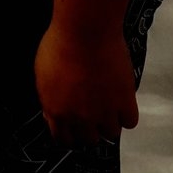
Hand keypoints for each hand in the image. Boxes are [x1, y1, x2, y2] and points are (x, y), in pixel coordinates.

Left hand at [34, 22, 138, 146]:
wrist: (85, 32)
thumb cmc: (59, 45)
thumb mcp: (42, 73)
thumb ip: (49, 98)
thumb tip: (53, 111)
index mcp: (56, 110)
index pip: (63, 139)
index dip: (69, 134)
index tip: (73, 128)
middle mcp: (80, 118)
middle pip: (89, 139)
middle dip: (89, 128)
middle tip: (92, 113)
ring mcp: (104, 113)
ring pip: (110, 133)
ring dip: (109, 121)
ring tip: (107, 103)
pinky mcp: (125, 104)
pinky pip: (129, 122)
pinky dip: (126, 113)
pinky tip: (121, 100)